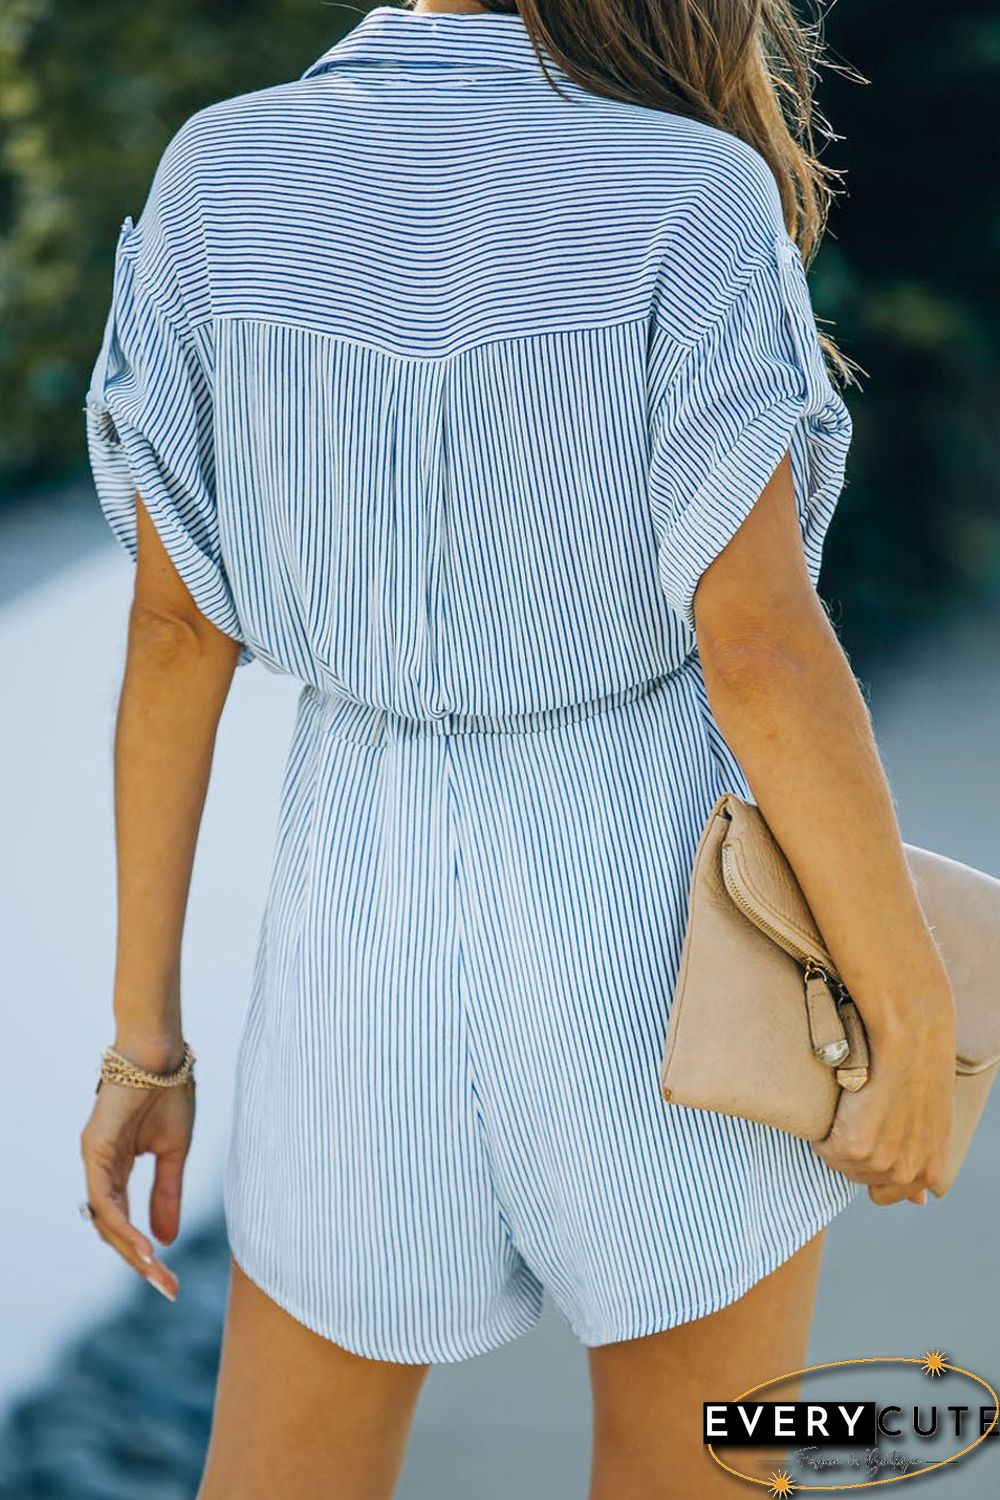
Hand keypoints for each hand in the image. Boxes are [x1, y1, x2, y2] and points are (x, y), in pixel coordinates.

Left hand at [79, 1050, 194, 1298]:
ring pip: (106, 1220)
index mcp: (117, 1168)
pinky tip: (145, 1246)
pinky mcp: (94, 1151)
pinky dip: (123, 1226)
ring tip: (157, 1273)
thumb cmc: (169, 1093)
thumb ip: (167, 1194)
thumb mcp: (174, 1154)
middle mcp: (100, 1169)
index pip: (125, 1221)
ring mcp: (94, 1161)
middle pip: (113, 1229)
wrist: (161, 1055)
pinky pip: (105, 1200)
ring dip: (132, 1250)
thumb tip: (167, 1239)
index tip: (169, 1279)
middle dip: (139, 1261)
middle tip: (167, 1288)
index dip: (144, 1252)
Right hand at [811, 990, 955, 1205]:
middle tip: (862, 1117)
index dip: (873, 1168)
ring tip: (854, 1109)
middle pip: (858, 1179)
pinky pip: (824, 1149)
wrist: (910, 1043)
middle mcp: (907, 1175)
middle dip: (855, 1152)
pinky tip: (843, 1106)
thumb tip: (921, 1203)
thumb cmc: (921, 1074)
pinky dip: (825, 1130)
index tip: (870, 1142)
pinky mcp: (854, 1147)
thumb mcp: (934, 1130)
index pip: (886, 1195)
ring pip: (839, 1165)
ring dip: (838, 1141)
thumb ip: (925, 1166)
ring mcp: (881, 1163)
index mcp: (930, 1173)